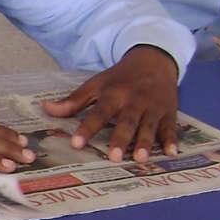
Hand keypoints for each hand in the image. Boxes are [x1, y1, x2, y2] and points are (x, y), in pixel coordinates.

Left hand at [40, 45, 180, 161]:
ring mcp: (153, 106)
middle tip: (113, 157)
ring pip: (149, 126)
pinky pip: (170, 127)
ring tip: (140, 158)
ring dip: (145, 142)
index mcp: (114, 93)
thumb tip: (46, 109)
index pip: (98, 112)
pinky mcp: (169, 111)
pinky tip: (172, 153)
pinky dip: (172, 140)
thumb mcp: (97, 84)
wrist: (154, 60)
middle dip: (120, 138)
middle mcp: (134, 100)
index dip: (87, 128)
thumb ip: (74, 100)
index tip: (76, 143)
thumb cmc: (121, 77)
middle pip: (126, 121)